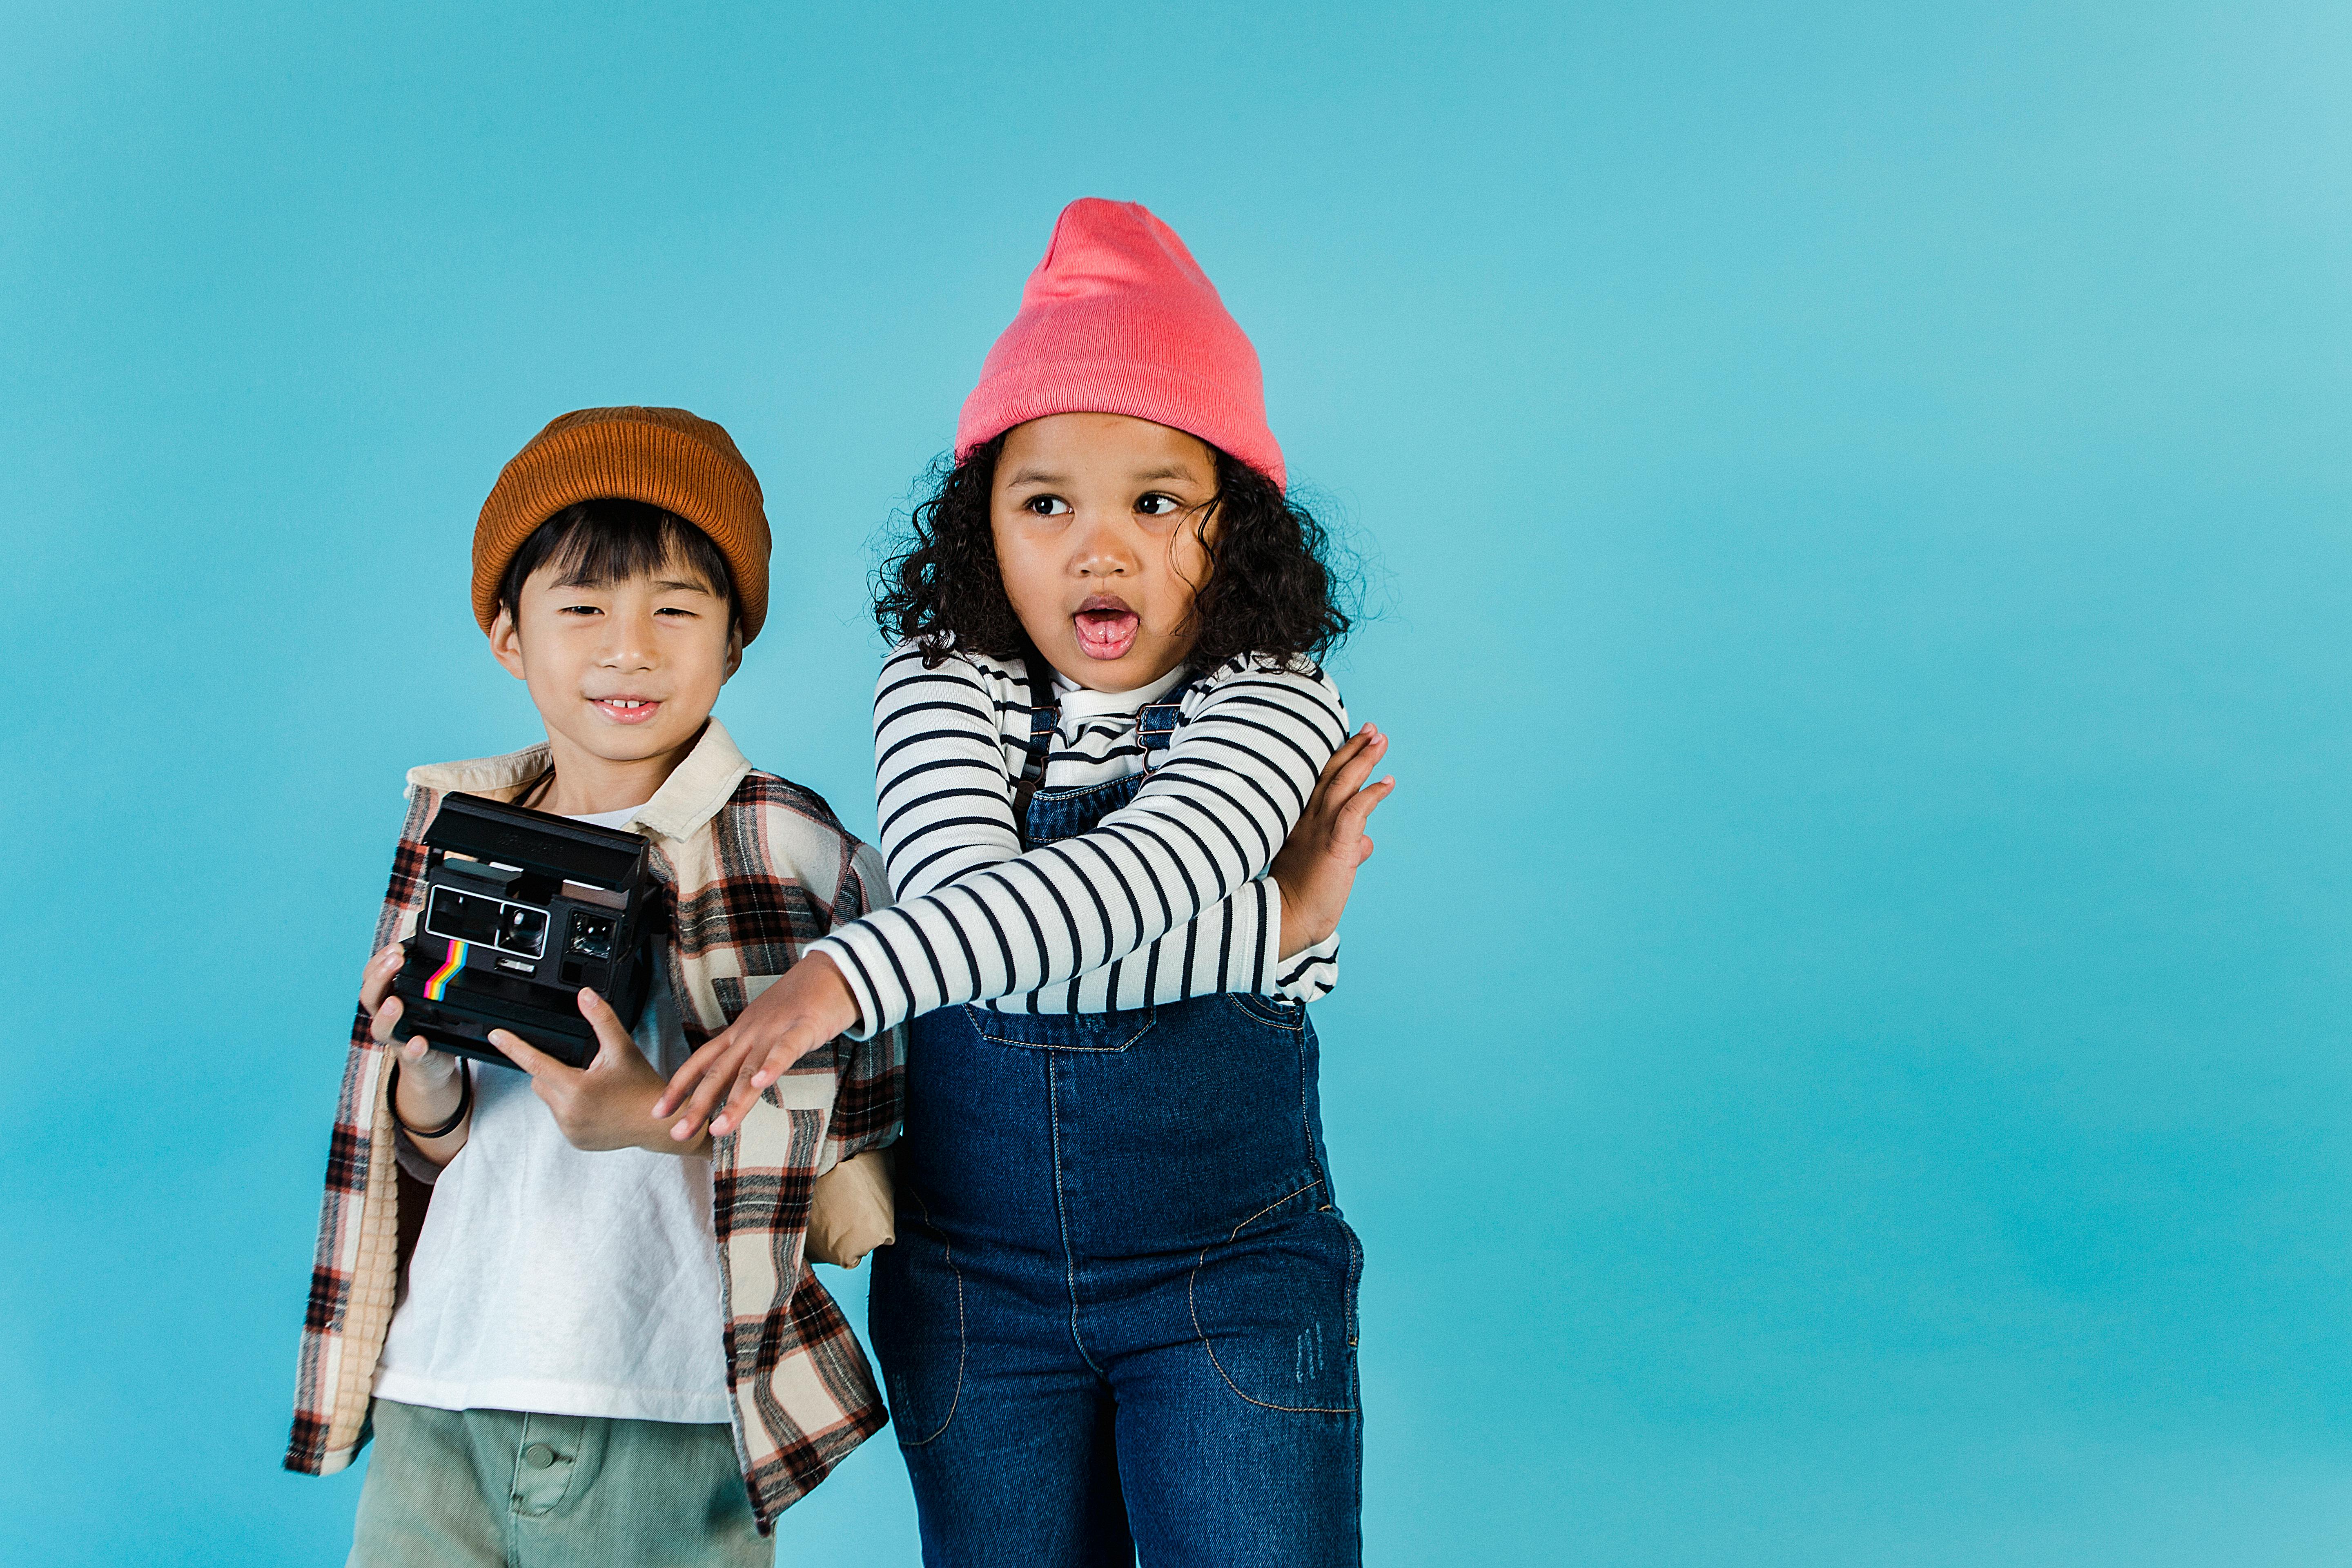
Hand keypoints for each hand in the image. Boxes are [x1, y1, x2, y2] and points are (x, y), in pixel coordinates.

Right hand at [362, 942, 466, 1150]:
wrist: (431, 1065)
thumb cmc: (426, 1024)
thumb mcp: (422, 997)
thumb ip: (423, 976)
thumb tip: (433, 944)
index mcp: (387, 997)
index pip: (372, 975)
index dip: (379, 960)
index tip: (396, 947)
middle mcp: (386, 1017)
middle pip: (369, 997)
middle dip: (379, 977)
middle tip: (395, 961)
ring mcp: (397, 1039)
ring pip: (381, 1028)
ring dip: (386, 1014)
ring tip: (395, 1002)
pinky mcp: (414, 1058)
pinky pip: (411, 1055)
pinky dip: (413, 1048)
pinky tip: (419, 1042)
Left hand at [490, 989, 697, 1154]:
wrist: (657, 1123)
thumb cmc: (641, 1085)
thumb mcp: (622, 1048)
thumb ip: (602, 1019)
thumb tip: (585, 995)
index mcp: (576, 1088)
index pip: (535, 1063)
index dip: (513, 1047)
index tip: (496, 1036)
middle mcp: (568, 1112)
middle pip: (540, 1082)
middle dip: (552, 1071)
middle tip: (584, 1069)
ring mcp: (570, 1129)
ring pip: (549, 1100)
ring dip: (561, 1090)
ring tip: (594, 1089)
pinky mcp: (574, 1141)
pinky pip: (560, 1118)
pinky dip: (569, 1108)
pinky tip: (594, 1105)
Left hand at [651, 952, 859, 1142]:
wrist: (832, 971)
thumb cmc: (800, 1004)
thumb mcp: (766, 1028)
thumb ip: (750, 1053)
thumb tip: (736, 1081)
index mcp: (740, 1034)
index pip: (701, 1062)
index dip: (678, 1087)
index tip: (658, 1113)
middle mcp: (750, 1033)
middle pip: (718, 1073)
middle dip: (696, 1105)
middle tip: (677, 1133)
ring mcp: (775, 1030)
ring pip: (749, 1069)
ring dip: (734, 1101)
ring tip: (719, 1129)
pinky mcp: (804, 1027)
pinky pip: (786, 1049)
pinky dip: (773, 1066)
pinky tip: (762, 1083)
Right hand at [1272, 723, 1395, 958]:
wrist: (1287, 921)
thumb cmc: (1303, 897)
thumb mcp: (1326, 865)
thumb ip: (1347, 849)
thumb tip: (1367, 843)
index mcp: (1302, 824)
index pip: (1322, 783)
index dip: (1339, 760)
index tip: (1356, 740)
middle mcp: (1309, 821)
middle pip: (1332, 775)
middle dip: (1353, 749)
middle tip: (1372, 729)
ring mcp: (1320, 831)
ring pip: (1343, 785)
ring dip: (1364, 760)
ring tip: (1381, 740)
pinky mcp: (1334, 846)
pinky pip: (1355, 812)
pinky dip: (1372, 794)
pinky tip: (1389, 781)